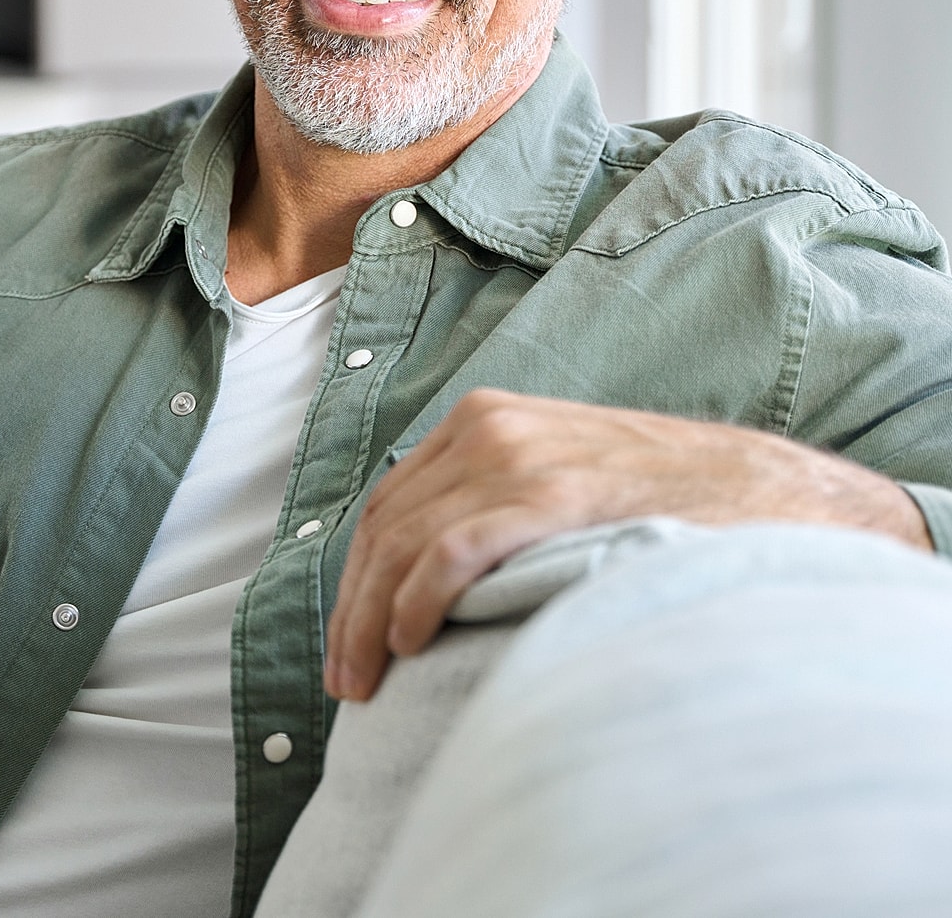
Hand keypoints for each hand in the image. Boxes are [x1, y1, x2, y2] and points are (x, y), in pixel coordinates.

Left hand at [323, 389, 931, 701]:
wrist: (756, 486)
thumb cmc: (657, 498)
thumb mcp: (561, 475)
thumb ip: (499, 500)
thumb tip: (434, 571)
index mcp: (485, 418)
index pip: (391, 502)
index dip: (358, 574)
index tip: (350, 636)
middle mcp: (488, 427)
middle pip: (386, 523)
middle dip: (352, 606)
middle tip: (345, 677)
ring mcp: (518, 456)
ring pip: (406, 540)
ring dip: (370, 618)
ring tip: (365, 682)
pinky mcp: (551, 494)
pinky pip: (453, 550)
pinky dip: (417, 598)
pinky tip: (409, 641)